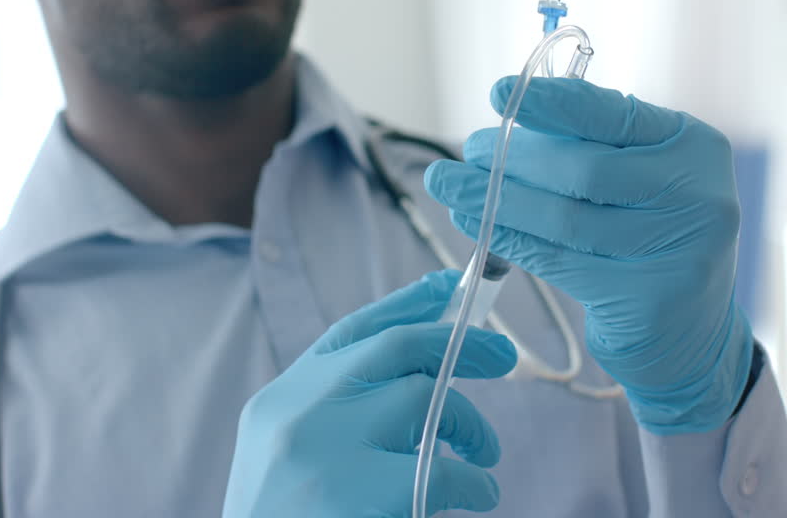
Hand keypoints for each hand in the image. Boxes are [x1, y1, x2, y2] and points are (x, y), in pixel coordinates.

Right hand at [222, 270, 517, 516]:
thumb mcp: (292, 450)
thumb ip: (339, 408)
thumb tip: (423, 370)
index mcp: (282, 399)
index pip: (352, 330)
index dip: (408, 304)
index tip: (452, 289)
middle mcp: (299, 412)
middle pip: (396, 347)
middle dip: (460, 343)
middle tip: (504, 356)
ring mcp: (325, 451)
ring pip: (426, 398)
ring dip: (471, 423)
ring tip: (485, 453)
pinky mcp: (355, 497)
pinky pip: (442, 470)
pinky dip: (476, 481)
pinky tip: (482, 494)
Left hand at [424, 77, 753, 434]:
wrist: (691, 333)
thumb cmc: (651, 239)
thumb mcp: (641, 180)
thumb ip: (594, 146)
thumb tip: (514, 120)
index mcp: (696, 148)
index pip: (617, 114)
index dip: (554, 103)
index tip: (498, 92)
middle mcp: (699, 197)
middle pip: (584, 169)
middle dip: (515, 158)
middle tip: (468, 152)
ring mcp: (679, 254)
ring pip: (565, 219)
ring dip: (498, 199)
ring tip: (450, 186)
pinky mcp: (648, 303)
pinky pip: (559, 262)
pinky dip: (511, 239)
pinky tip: (478, 225)